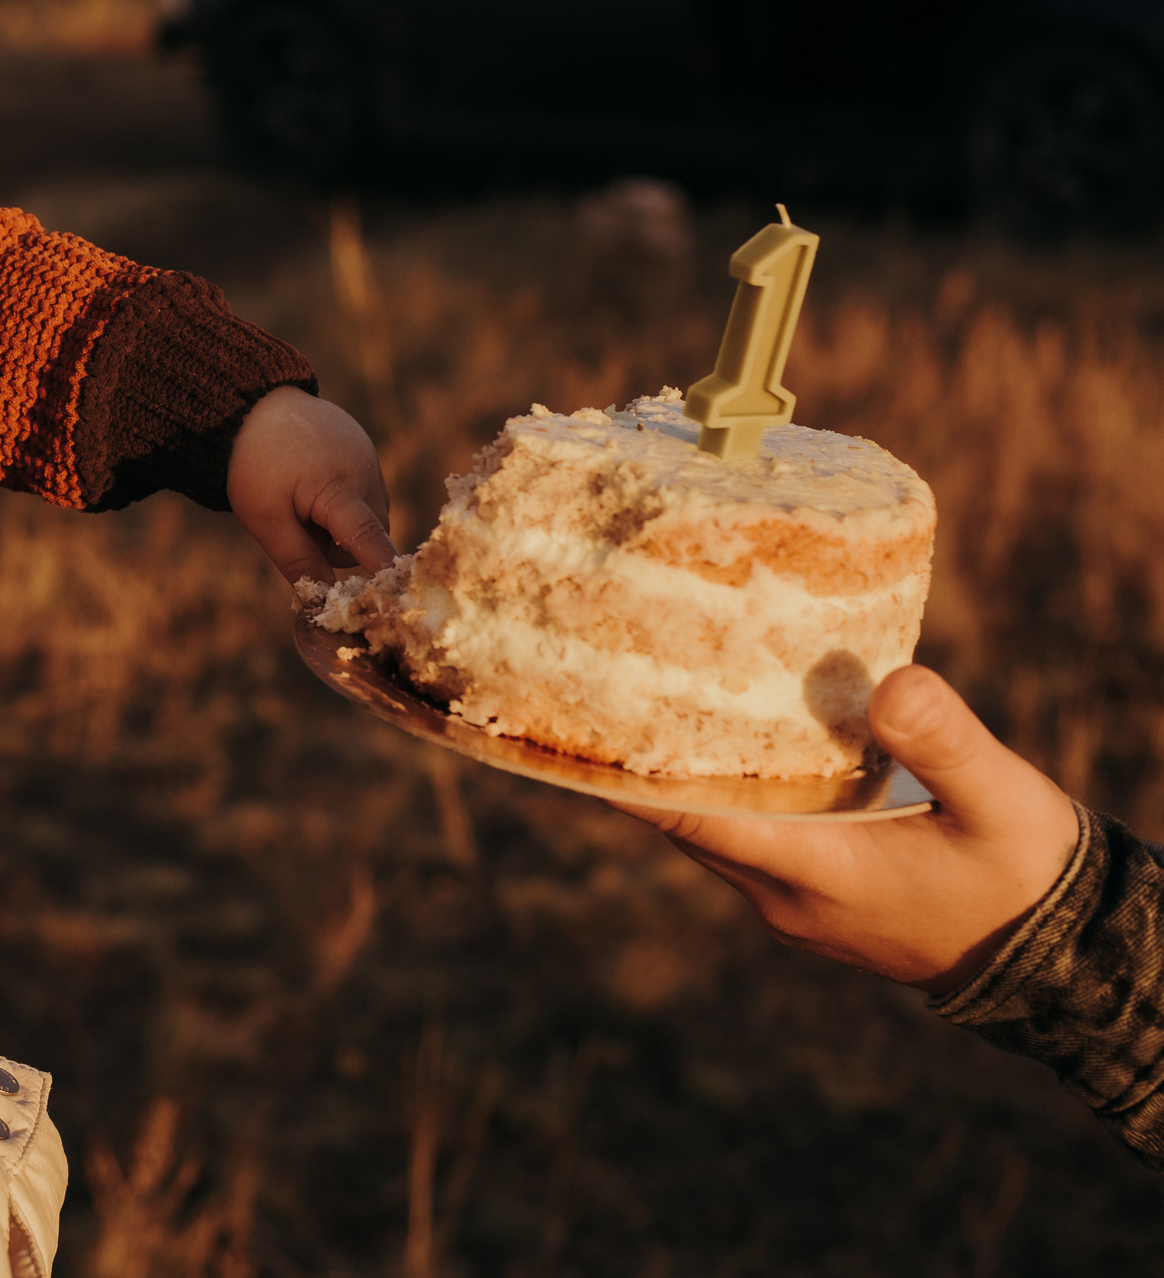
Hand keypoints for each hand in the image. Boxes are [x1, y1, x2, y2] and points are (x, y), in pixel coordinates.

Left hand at [226, 386, 394, 578]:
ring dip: (340, 523)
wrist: (251, 406)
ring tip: (300, 497)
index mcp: (339, 489)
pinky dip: (341, 499)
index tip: (402, 594)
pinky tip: (311, 479)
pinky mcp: (366, 450)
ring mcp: (370, 458)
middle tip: (297, 524)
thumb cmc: (254, 464)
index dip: (383, 569)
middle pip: (370, 536)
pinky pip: (364, 491)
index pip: (369, 539)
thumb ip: (299, 561)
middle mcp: (366, 472)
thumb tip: (326, 601)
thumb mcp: (265, 520)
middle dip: (339, 545)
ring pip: (368, 515)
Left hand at [615, 666, 1080, 994]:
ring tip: (642, 696)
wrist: (1065, 960)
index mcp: (816, 876)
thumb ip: (944, 743)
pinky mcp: (811, 900)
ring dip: (681, 776)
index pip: (695, 823)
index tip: (575, 730)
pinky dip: (723, 794)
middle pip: (686, 821)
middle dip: (642, 761)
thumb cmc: (1031, 878)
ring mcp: (794, 906)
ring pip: (711, 831)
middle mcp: (786, 898)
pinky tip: (721, 737)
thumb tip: (889, 683)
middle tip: (599, 681)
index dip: (628, 780)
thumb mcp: (1002, 802)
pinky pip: (742, 840)